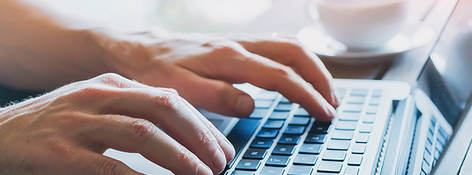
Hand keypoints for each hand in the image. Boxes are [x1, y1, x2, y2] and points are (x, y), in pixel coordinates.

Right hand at [0, 73, 233, 174]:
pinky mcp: (59, 152)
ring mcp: (78, 121)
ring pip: (143, 133)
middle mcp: (98, 95)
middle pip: (164, 108)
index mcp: (112, 84)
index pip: (170, 99)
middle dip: (200, 138)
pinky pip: (109, 166)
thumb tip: (185, 135)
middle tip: (220, 164)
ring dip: (180, 158)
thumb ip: (136, 115)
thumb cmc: (55, 129)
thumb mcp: (98, 111)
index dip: (203, 126)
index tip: (222, 150)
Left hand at [95, 32, 338, 120]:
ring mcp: (240, 41)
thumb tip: (251, 105)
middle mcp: (239, 44)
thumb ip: (217, 97)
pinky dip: (298, 61)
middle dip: (321, 77)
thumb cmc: (154, 72)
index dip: (308, 95)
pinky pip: (278, 46)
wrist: (138, 50)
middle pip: (295, 52)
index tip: (324, 114)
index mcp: (228, 57)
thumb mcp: (179, 91)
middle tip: (333, 104)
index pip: (281, 75)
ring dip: (313, 66)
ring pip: (290, 45)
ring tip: (326, 92)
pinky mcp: (236, 44)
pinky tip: (300, 75)